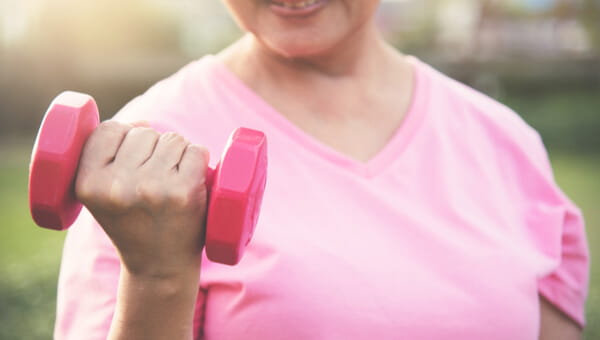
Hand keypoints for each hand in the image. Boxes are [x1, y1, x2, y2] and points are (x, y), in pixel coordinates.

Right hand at [75, 121, 209, 278]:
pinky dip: (199, 161)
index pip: (109, 130)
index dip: (125, 137)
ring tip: (172, 182)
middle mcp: (117, 186)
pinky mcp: (183, 192)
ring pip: (173, 139)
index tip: (131, 161)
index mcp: (88, 183)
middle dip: (154, 149)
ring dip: (178, 154)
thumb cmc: (134, 224)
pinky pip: (197, 151)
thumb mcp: (103, 193)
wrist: (158, 268)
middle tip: (154, 181)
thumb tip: (142, 122)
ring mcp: (151, 188)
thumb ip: (111, 154)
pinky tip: (192, 182)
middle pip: (145, 132)